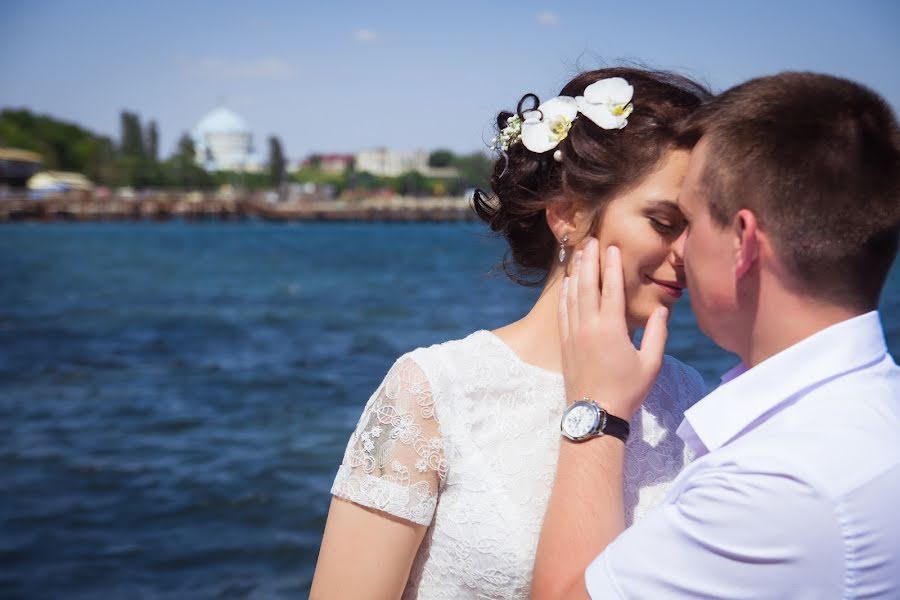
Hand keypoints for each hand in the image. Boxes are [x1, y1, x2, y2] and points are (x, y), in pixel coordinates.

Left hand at [559, 238, 668, 419]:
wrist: (594, 414)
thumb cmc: (627, 391)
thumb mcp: (650, 364)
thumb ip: (657, 334)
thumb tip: (662, 310)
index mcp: (612, 329)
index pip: (611, 288)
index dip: (612, 265)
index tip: (612, 247)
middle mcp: (589, 327)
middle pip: (587, 284)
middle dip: (589, 260)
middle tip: (591, 240)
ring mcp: (573, 334)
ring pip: (572, 295)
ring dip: (576, 272)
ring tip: (578, 253)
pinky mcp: (565, 343)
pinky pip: (563, 310)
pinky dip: (565, 293)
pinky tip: (568, 282)